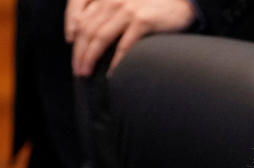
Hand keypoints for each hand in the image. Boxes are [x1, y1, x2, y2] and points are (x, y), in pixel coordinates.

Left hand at [65, 0, 195, 76]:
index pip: (79, 9)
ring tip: (87, 72)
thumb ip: (109, 9)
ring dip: (90, 58)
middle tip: (78, 69)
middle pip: (86, 28)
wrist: (184, 2)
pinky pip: (123, 47)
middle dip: (79, 51)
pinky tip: (112, 74)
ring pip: (100, 37)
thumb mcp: (127, 1)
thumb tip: (89, 31)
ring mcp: (128, 9)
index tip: (70, 42)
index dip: (70, 26)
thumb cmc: (155, 5)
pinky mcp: (143, 21)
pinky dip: (115, 63)